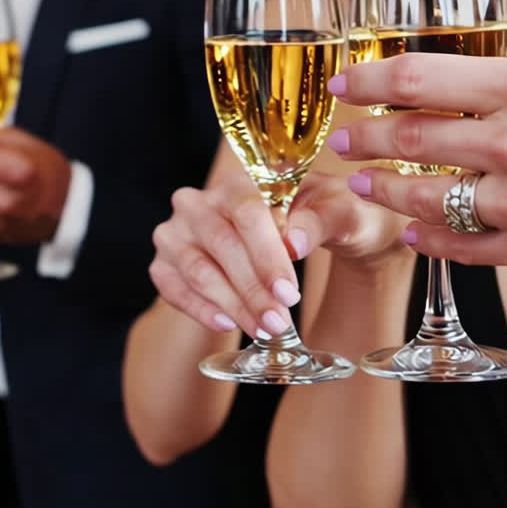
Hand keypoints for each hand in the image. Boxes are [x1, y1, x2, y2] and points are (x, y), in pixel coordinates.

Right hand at [150, 170, 408, 339]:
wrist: (316, 229)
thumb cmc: (326, 214)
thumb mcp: (340, 211)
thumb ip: (319, 220)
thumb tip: (292, 244)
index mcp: (242, 178)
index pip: (247, 213)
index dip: (267, 257)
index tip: (289, 294)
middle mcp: (201, 200)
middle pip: (222, 245)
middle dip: (252, 290)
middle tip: (279, 322)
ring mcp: (178, 231)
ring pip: (198, 270)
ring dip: (232, 305)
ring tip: (264, 328)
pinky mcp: (166, 261)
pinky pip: (174, 289)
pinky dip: (201, 309)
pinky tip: (229, 323)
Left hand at [327, 49, 506, 273]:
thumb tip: (460, 68)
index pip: (418, 78)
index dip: (370, 80)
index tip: (344, 82)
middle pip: (411, 137)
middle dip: (364, 138)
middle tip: (343, 138)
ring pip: (425, 197)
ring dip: (384, 191)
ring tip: (363, 184)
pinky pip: (459, 246)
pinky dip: (427, 239)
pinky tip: (410, 230)